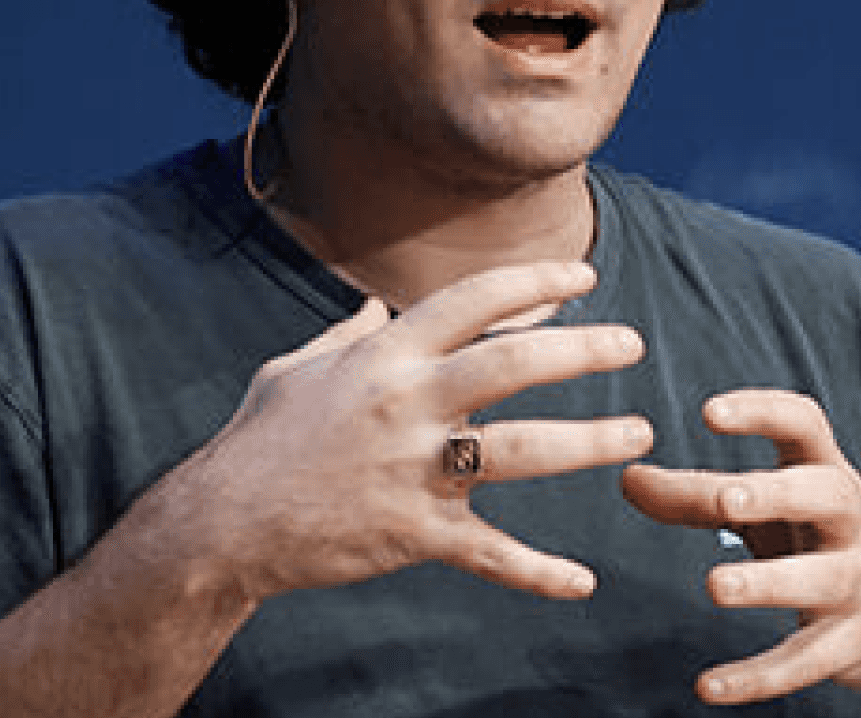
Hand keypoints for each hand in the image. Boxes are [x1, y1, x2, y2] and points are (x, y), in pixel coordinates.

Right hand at [153, 261, 652, 606]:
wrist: (221, 524)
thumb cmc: (260, 440)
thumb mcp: (297, 369)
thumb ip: (347, 334)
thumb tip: (378, 306)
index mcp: (385, 355)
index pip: (473, 300)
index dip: (534, 282)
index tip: (585, 278)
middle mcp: (407, 403)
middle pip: (512, 363)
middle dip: (581, 350)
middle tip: (633, 343)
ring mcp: (414, 469)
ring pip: (520, 450)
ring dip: (588, 442)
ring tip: (639, 435)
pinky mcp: (414, 531)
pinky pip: (488, 553)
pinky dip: (537, 571)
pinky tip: (581, 581)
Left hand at [617, 390, 860, 715]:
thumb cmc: (824, 540)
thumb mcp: (772, 511)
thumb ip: (700, 494)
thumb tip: (628, 477)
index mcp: (829, 473)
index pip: (806, 425)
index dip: (763, 413)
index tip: (709, 412)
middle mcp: (853, 521)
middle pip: (828, 495)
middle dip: (778, 495)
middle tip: (725, 500)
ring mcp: (860, 583)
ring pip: (822, 579)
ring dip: (770, 583)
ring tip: (714, 586)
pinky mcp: (853, 642)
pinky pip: (807, 660)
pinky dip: (760, 676)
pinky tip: (708, 687)